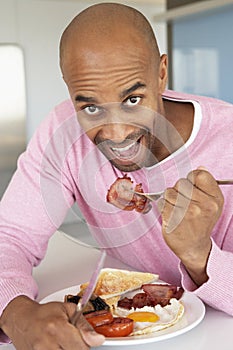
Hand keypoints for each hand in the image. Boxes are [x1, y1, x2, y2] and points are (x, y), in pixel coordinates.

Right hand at [0, 295, 104, 349]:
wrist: (22, 319)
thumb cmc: (44, 313)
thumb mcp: (68, 310)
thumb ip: (84, 325)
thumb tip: (98, 339)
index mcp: (57, 328)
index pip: (82, 347)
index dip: (86, 343)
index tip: (83, 338)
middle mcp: (47, 344)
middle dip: (77, 348)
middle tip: (71, 340)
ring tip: (64, 343)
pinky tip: (57, 347)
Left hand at [157, 168, 223, 285]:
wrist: (194, 247)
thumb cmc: (201, 223)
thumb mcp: (213, 204)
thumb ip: (207, 185)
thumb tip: (200, 168)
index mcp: (214, 199)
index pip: (199, 174)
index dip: (192, 179)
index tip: (191, 187)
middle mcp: (203, 206)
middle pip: (182, 182)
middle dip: (179, 189)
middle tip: (184, 202)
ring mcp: (187, 213)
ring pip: (169, 191)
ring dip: (170, 198)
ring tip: (177, 208)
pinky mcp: (173, 219)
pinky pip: (162, 202)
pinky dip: (164, 207)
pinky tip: (171, 215)